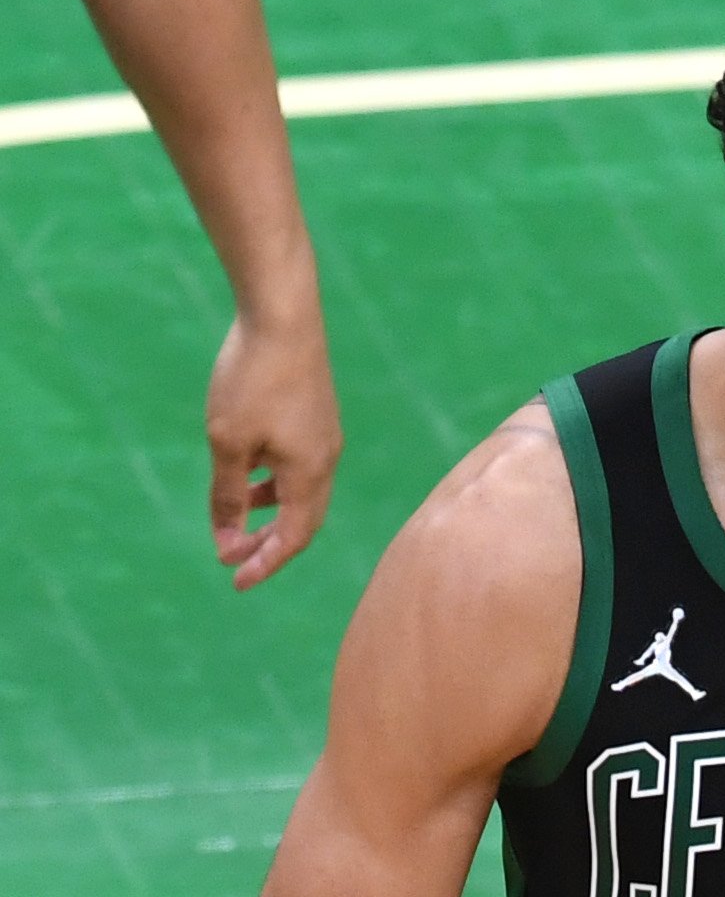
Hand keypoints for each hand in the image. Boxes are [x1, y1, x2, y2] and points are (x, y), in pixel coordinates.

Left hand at [206, 299, 341, 589]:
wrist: (283, 315)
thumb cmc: (252, 378)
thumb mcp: (227, 442)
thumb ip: (227, 494)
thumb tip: (225, 539)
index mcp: (309, 475)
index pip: (292, 539)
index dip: (264, 564)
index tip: (235, 582)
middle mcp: (327, 463)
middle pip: (303, 523)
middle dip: (269, 545)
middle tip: (234, 559)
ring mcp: (326, 439)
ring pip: (302, 494)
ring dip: (271, 513)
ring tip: (237, 518)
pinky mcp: (318, 419)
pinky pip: (301, 468)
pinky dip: (276, 484)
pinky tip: (250, 471)